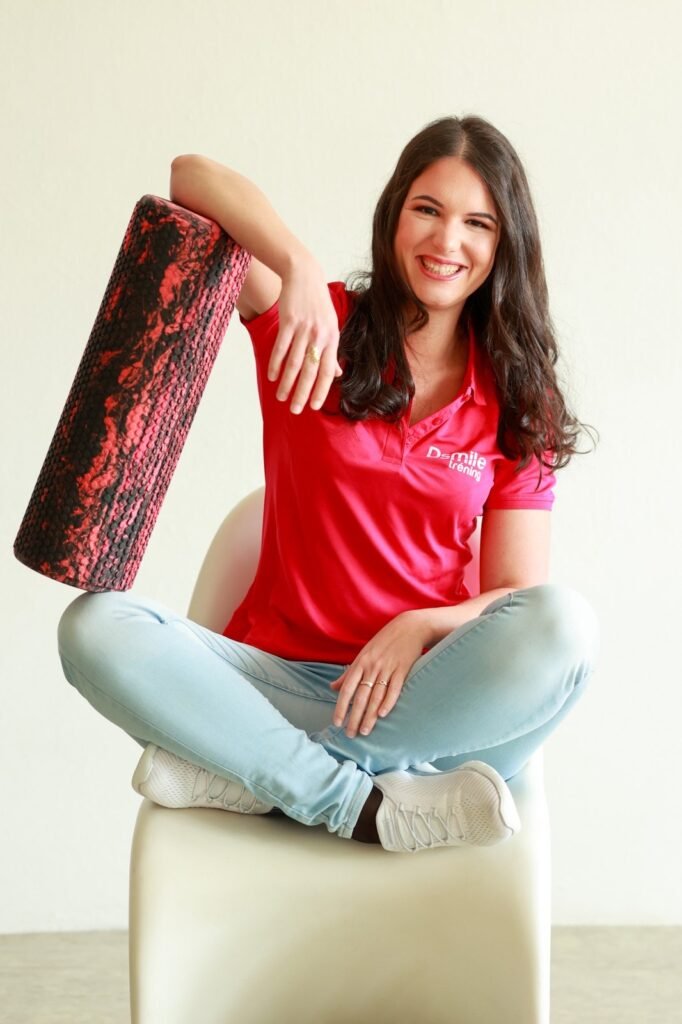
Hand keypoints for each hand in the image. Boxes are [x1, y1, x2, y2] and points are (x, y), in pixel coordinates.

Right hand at [267, 256, 342, 413]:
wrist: (304, 274)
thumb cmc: (318, 303)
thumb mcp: (331, 325)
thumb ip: (332, 351)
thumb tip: (336, 373)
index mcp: (333, 339)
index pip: (328, 371)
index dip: (321, 390)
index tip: (314, 406)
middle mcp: (320, 336)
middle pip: (311, 371)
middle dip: (302, 393)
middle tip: (295, 410)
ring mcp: (304, 328)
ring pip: (294, 362)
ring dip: (287, 382)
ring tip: (281, 398)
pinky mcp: (289, 321)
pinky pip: (281, 347)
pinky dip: (276, 363)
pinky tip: (272, 376)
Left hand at [329, 611, 429, 737]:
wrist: (409, 627)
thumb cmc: (384, 642)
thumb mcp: (363, 654)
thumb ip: (348, 673)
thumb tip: (333, 687)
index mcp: (360, 663)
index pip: (347, 689)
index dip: (341, 707)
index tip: (337, 723)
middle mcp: (372, 667)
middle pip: (360, 696)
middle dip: (354, 717)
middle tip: (350, 734)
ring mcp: (387, 668)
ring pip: (376, 696)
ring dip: (370, 715)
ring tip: (365, 731)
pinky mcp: (402, 669)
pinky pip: (394, 688)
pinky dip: (388, 702)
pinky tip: (384, 715)